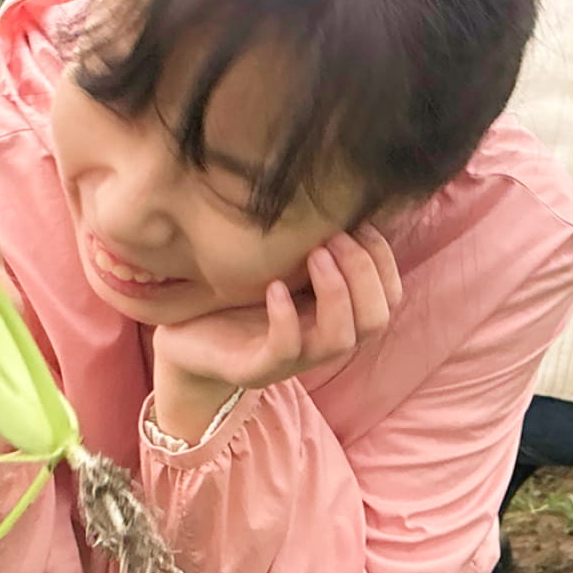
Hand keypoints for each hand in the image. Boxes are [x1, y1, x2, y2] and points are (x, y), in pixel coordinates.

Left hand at [150, 228, 402, 432]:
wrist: (185, 338)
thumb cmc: (235, 297)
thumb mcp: (282, 267)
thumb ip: (315, 249)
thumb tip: (346, 203)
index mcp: (335, 318)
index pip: (388, 299)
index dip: (383, 261)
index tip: (360, 225)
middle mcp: (321, 342)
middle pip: (375, 320)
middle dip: (363, 273)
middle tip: (333, 238)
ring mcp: (290, 360)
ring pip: (340, 340)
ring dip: (337, 293)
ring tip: (316, 254)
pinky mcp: (254, 369)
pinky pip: (284, 350)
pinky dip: (286, 318)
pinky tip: (275, 287)